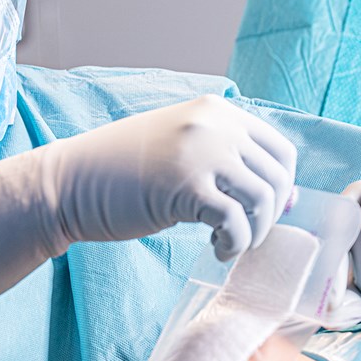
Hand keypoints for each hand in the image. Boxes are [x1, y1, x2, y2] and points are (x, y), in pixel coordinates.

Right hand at [0, 95, 297, 313]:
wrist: (70, 183)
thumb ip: (230, 163)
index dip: (281, 187)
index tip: (261, 212)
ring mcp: (202, 152)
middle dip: (268, 215)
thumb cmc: (124, 173)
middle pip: (276, 177)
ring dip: (253, 233)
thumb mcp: (183, 152)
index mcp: (216, 110)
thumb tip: (290, 198)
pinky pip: (236, 223)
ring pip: (263, 201)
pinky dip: (234, 245)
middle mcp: (215, 124)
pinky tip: (217, 250)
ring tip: (228, 244)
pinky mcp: (187, 187)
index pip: (280, 149)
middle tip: (243, 236)